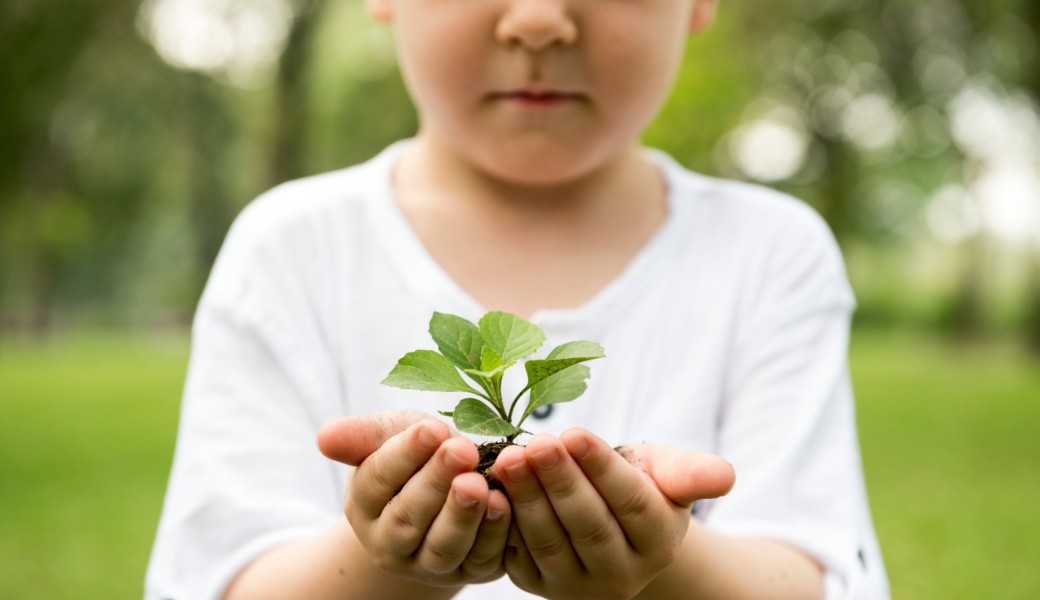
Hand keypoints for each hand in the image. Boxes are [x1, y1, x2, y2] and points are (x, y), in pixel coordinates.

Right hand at [317, 411, 511, 586]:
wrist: (449, 490)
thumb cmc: (418, 456)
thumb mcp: (392, 436)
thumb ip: (364, 436)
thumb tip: (325, 437)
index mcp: (364, 505)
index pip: (377, 479)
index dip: (404, 454)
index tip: (431, 428)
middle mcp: (390, 543)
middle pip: (408, 518)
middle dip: (436, 482)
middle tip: (461, 449)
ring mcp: (429, 564)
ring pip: (443, 547)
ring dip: (462, 515)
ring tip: (478, 483)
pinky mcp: (470, 571)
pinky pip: (481, 558)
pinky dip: (493, 533)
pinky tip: (503, 502)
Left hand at [492, 430, 734, 599]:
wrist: (610, 526)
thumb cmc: (640, 485)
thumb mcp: (667, 473)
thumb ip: (691, 473)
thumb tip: (724, 476)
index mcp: (660, 542)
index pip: (631, 504)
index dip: (601, 470)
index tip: (574, 434)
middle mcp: (623, 574)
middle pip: (588, 525)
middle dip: (559, 482)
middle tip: (534, 443)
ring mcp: (578, 586)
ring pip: (551, 542)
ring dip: (527, 499)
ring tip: (509, 458)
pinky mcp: (539, 585)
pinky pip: (519, 555)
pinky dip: (504, 521)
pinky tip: (490, 487)